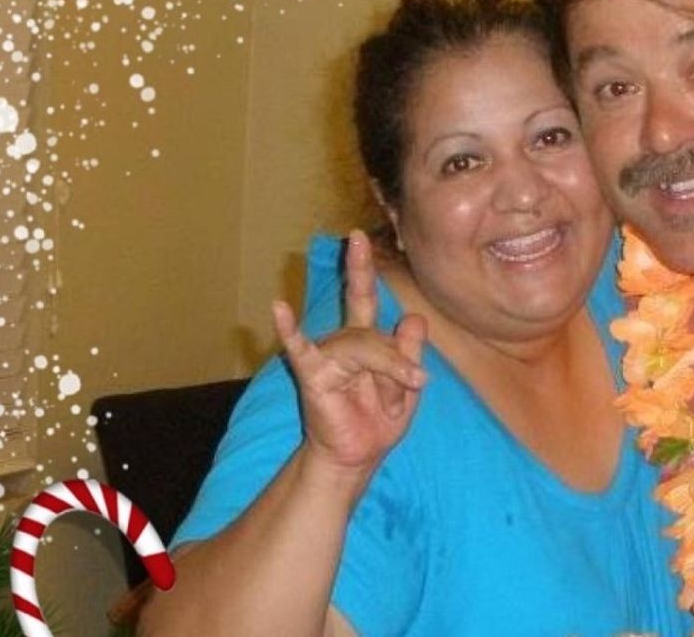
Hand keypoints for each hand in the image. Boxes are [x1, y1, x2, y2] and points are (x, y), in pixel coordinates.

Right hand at [273, 229, 426, 479]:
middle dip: (358, 269)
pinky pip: (301, 349)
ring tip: (415, 384)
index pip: (365, 298)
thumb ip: (409, 353)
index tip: (358, 237)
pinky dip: (290, 330)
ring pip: (365, 344)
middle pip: (363, 308)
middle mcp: (344, 340)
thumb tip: (414, 317)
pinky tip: (278, 308)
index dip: (363, 270)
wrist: (358, 456)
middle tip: (356, 238)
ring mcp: (327, 355)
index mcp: (366, 338)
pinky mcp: (314, 374)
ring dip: (394, 367)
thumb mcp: (407, 387)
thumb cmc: (379, 419)